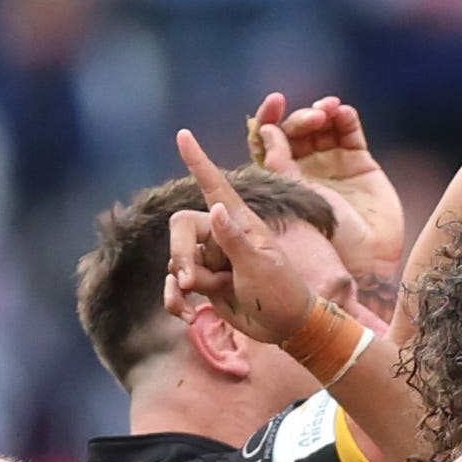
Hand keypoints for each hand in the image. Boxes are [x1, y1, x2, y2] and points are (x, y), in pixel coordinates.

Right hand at [175, 123, 367, 354]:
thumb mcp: (260, 265)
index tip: (183, 134)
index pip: (215, 186)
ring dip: (186, 283)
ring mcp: (211, 258)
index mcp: (240, 222)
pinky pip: (175, 284)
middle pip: (180, 227)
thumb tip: (216, 209)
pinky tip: (188, 314)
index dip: (198, 161)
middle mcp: (222, 235)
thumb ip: (235, 240)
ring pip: (176, 260)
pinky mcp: (204, 281)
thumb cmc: (281, 292)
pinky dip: (176, 299)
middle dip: (180, 254)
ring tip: (209, 295)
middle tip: (193, 281)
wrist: (286, 327)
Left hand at [253, 92, 406, 273]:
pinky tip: (343, 112)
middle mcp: (305, 168)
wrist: (368, 261)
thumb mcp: (294, 204)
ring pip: (322, 126)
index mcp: (282, 177)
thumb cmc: (326, 243)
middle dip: (300, 118)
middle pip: (296, 130)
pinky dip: (345, 118)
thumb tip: (263, 133)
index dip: (268, 119)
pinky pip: (350, 132)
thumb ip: (278, 166)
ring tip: (327, 111)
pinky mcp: (359, 162)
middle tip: (312, 118)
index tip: (275, 104)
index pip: (268, 141)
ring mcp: (332, 164)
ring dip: (322, 112)